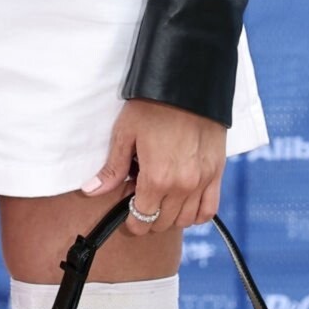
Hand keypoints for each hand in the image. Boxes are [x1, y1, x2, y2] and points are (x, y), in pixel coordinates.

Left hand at [82, 99, 225, 234]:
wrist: (186, 86)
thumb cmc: (151, 107)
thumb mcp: (125, 134)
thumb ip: (112, 169)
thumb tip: (91, 191)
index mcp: (157, 179)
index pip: (142, 218)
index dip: (131, 220)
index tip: (127, 211)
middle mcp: (182, 187)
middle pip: (163, 222)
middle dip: (149, 217)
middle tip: (141, 198)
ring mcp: (202, 182)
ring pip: (186, 220)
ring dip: (171, 217)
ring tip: (161, 199)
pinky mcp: (217, 174)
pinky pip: (209, 210)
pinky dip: (197, 214)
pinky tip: (185, 203)